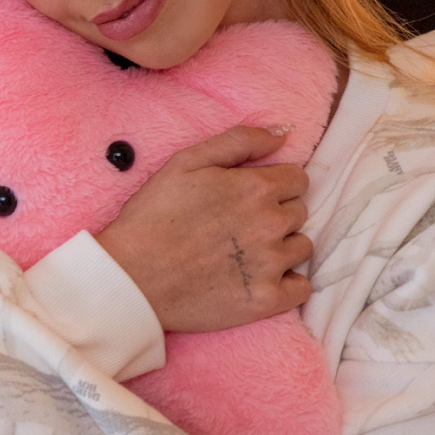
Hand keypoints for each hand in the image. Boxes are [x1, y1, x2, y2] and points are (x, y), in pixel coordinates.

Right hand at [93, 125, 313, 332]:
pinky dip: (287, 283)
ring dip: (282, 247)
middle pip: (299, 212)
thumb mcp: (186, 162)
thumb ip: (238, 141)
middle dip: (276, 214)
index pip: (298, 179)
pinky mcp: (266, 300)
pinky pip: (301, 288)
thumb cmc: (153, 215)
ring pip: (302, 247)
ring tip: (247, 252)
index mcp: (256, 187)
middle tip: (241, 225)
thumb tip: (282, 134)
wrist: (132, 275)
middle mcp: (271, 223)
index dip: (275, 184)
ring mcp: (271, 264)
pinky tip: (260, 278)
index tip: (251, 196)